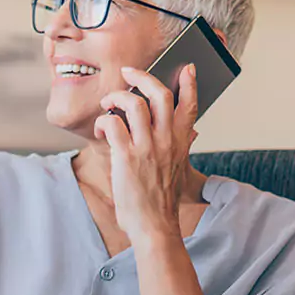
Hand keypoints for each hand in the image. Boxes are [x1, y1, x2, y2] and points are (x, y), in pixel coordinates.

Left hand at [93, 64, 198, 240]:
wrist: (155, 226)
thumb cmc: (162, 199)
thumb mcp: (180, 169)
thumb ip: (182, 147)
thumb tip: (192, 132)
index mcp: (181, 142)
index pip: (190, 105)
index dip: (190, 83)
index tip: (187, 67)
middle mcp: (167, 140)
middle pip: (160, 94)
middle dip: (142, 76)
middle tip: (128, 73)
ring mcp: (148, 147)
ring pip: (134, 103)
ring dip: (117, 97)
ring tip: (109, 103)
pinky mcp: (127, 157)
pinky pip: (113, 123)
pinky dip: (103, 120)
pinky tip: (101, 128)